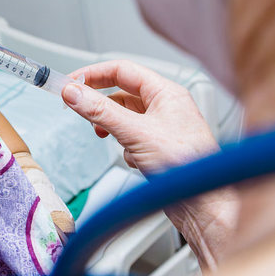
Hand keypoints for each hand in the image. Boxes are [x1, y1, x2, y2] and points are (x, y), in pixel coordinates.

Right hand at [61, 59, 237, 267]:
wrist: (203, 205)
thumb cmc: (187, 166)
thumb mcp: (135, 133)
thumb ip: (100, 111)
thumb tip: (74, 93)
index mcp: (166, 93)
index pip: (122, 70)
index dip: (93, 74)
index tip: (71, 82)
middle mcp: (166, 107)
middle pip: (121, 93)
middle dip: (100, 104)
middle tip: (78, 107)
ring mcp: (162, 128)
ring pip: (125, 117)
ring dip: (112, 127)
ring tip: (104, 134)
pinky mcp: (158, 148)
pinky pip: (131, 138)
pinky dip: (125, 147)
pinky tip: (132, 158)